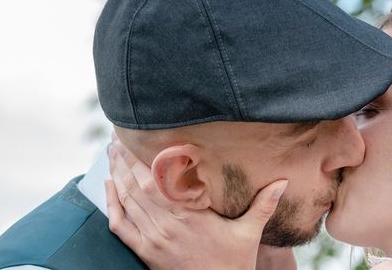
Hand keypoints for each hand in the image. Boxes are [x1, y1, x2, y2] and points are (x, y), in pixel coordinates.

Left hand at [105, 140, 289, 269]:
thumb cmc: (233, 263)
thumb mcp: (250, 232)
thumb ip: (264, 205)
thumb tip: (283, 181)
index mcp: (189, 214)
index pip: (158, 178)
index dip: (142, 156)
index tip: (136, 136)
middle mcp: (166, 224)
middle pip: (137, 184)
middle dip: (124, 158)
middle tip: (116, 135)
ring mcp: (152, 239)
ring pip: (126, 201)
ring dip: (116, 174)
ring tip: (110, 153)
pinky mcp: (144, 252)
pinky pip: (120, 226)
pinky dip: (111, 205)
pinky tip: (108, 187)